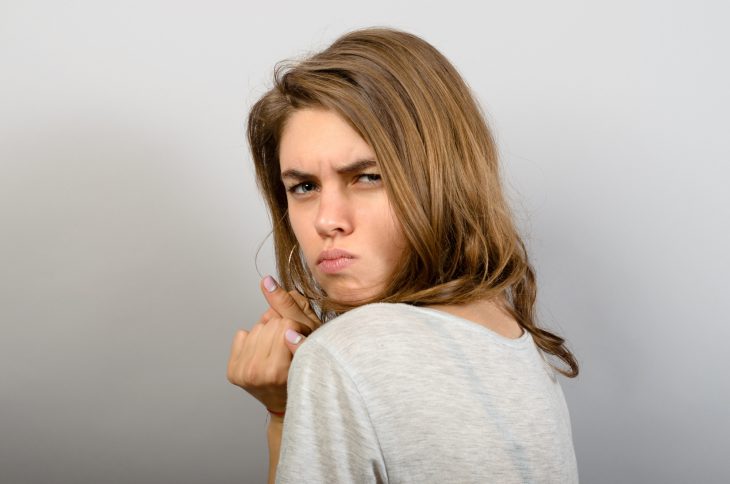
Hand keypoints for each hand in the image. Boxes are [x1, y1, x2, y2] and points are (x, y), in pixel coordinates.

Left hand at [227, 276, 321, 412]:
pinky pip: (242, 334)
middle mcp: (255, 374)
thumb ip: (289, 308)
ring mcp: (242, 374)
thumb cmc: (305, 369)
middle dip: (280, 330)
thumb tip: (265, 281)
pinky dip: (253, 339)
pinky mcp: (232, 373)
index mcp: (276, 370)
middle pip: (269, 324)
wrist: (286, 402)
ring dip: (267, 334)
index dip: (296, 327)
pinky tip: (263, 353)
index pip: (285, 324)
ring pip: (256, 327)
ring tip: (276, 351)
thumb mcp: (309, 338)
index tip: (300, 341)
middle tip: (287, 348)